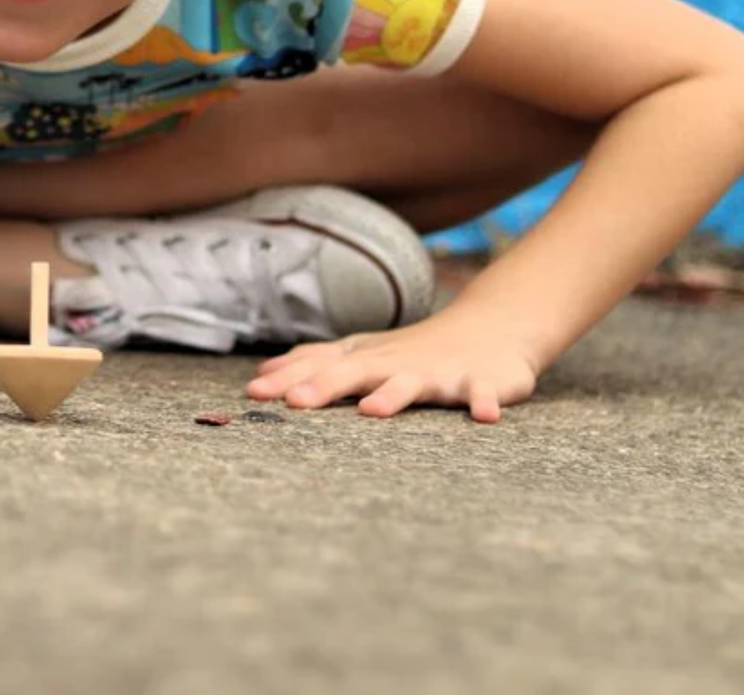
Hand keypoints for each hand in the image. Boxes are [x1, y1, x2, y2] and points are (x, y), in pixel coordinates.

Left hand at [245, 312, 539, 422]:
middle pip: (355, 372)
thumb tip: (261, 376)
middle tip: (293, 402)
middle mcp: (396, 363)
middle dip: (324, 386)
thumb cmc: (414, 350)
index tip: (253, 393)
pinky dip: (484, 402)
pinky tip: (484, 416)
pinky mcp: (480, 382)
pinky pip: (483, 394)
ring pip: (412, 383)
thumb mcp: (362, 354)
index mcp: (368, 359)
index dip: (288, 379)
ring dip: (392, 395)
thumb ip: (315, 365)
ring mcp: (438, 372)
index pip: (321, 366)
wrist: (490, 328)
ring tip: (370, 410)